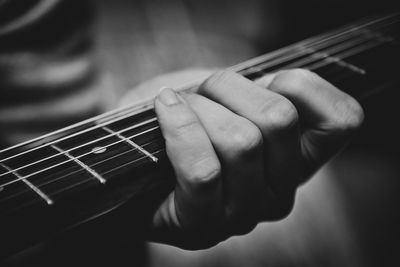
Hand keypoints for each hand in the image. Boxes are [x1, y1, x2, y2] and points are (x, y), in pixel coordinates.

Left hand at [149, 69, 363, 248]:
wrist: (140, 159)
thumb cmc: (191, 122)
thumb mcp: (233, 97)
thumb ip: (262, 91)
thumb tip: (276, 81)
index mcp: (299, 161)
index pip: (342, 120)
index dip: (304, 85)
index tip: (264, 80)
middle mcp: (280, 193)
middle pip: (278, 120)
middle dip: (229, 85)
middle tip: (203, 90)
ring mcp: (243, 215)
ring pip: (241, 141)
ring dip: (200, 106)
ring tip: (176, 104)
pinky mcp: (201, 225)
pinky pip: (203, 170)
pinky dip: (181, 127)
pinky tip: (165, 109)